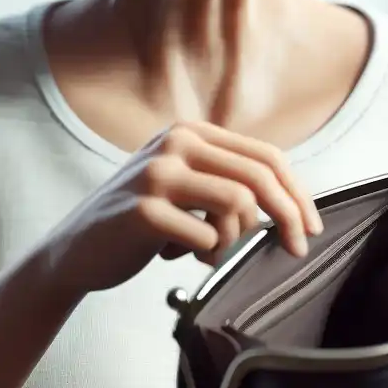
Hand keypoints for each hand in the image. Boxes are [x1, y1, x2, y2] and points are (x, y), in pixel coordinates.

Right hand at [35, 120, 324, 297]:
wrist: (74, 250)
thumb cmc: (140, 222)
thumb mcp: (185, 185)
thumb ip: (227, 179)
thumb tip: (295, 204)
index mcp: (190, 131)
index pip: (266, 156)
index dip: (298, 193)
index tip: (312, 227)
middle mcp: (175, 142)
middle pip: (260, 177)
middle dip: (288, 217)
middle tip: (295, 250)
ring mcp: (156, 173)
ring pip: (237, 204)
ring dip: (233, 239)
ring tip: (205, 249)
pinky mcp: (142, 209)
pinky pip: (206, 235)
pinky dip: (204, 254)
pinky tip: (174, 255)